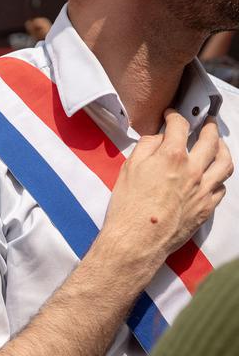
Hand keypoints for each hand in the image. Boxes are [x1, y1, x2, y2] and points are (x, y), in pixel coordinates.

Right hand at [103, 110, 231, 261]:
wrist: (137, 239)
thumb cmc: (128, 207)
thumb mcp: (129, 169)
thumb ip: (146, 147)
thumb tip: (157, 138)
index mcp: (171, 156)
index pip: (179, 126)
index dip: (175, 116)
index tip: (172, 115)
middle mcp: (193, 170)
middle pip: (210, 140)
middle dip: (208, 126)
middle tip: (205, 121)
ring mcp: (204, 189)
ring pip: (225, 162)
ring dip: (223, 149)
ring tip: (218, 144)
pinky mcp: (207, 207)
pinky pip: (222, 187)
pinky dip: (219, 176)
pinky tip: (213, 175)